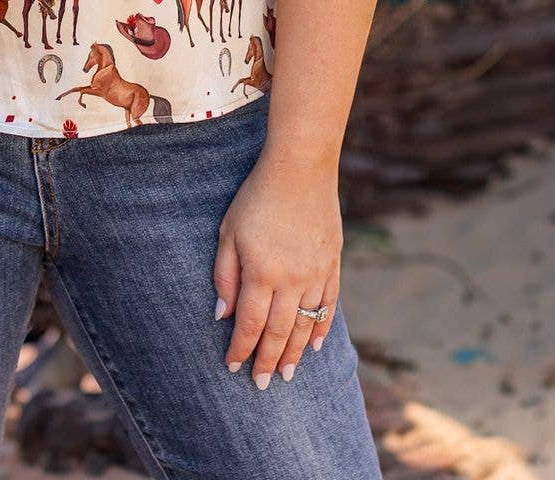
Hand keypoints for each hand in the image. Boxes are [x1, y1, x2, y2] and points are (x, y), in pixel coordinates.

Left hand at [212, 149, 342, 389]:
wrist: (301, 169)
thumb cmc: (256, 197)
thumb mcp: (229, 232)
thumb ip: (225, 275)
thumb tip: (221, 315)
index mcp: (261, 272)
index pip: (249, 323)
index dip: (240, 348)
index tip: (233, 367)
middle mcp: (291, 280)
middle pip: (278, 332)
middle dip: (267, 361)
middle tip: (261, 385)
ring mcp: (315, 274)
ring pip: (305, 325)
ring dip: (294, 353)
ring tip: (285, 374)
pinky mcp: (333, 265)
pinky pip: (328, 306)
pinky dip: (321, 328)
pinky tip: (314, 345)